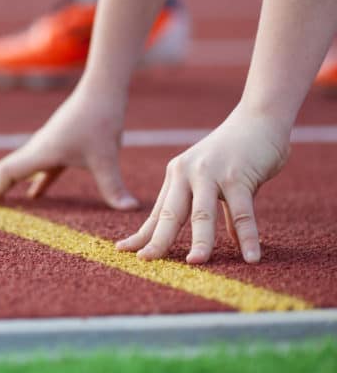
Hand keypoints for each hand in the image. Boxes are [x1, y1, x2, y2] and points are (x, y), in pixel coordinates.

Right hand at [0, 90, 138, 209]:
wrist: (102, 91)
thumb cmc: (100, 119)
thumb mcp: (106, 156)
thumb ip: (114, 185)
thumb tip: (131, 209)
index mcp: (40, 153)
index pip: (7, 174)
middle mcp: (37, 149)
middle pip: (2, 172)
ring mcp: (46, 147)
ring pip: (18, 169)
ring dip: (1, 183)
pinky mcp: (60, 147)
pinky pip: (40, 170)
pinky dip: (33, 184)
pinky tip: (34, 197)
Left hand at [116, 108, 289, 263]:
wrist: (258, 119)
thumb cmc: (236, 153)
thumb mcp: (216, 181)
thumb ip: (217, 208)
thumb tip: (228, 239)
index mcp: (176, 175)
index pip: (158, 212)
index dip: (144, 233)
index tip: (124, 250)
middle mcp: (187, 173)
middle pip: (171, 214)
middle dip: (157, 239)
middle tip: (145, 260)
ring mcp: (211, 173)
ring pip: (203, 213)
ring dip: (201, 241)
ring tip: (195, 263)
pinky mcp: (237, 176)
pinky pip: (242, 212)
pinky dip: (247, 236)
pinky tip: (251, 257)